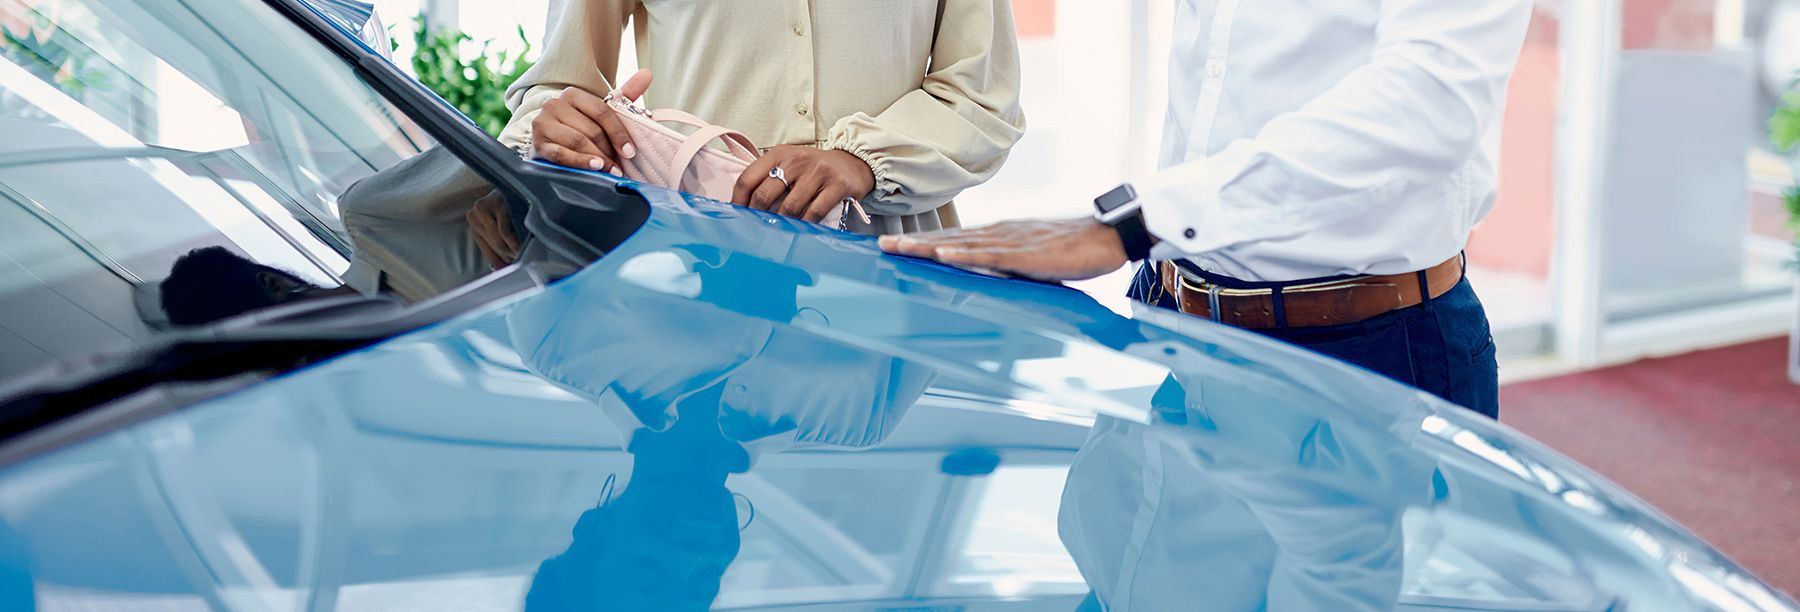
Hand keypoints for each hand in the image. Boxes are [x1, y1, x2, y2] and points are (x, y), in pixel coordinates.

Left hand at [467, 189, 519, 269]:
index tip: (514, 271)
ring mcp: (482, 208)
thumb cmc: (516, 206)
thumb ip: (499, 246)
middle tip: (525, 260)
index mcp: (474, 222)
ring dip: (513, 250)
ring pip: (498, 241)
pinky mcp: (493, 204)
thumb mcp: (504, 227)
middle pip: (495, 246)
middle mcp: (474, 214)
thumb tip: (497, 271)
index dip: (502, 264)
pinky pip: (503, 232)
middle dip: (511, 256)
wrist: (523, 181)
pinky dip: (514, 241)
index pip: (488, 251)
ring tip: (526, 253)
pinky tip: (523, 245)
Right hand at [529, 69, 652, 172]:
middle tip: (621, 166)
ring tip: (612, 170)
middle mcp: (555, 105)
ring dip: (599, 159)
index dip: (619, 133)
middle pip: (591, 129)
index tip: (630, 151)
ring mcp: (544, 124)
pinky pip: (562, 154)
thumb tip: (647, 74)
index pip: (602, 111)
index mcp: (573, 94)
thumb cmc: (581, 125)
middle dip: (609, 150)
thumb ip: (625, 94)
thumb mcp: (602, 111)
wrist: (550, 139)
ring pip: (578, 142)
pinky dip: (581, 162)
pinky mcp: (538, 143)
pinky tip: (595, 168)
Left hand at [731, 146, 875, 223]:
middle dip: (757, 215)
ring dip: (782, 223)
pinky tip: (802, 229)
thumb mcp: (789, 163)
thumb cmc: (814, 169)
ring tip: (780, 230)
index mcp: (779, 154)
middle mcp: (796, 160)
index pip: (749, 178)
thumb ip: (769, 178)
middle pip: (765, 194)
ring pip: (790, 206)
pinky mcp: (837, 185)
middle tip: (756, 228)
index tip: (737, 215)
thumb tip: (744, 206)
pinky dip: (805, 224)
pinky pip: (814, 212)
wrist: (852, 163)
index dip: (738, 200)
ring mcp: (818, 172)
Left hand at [878, 218, 1128, 281]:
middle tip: (881, 246)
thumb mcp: (1034, 258)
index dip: (924, 241)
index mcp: (1002, 234)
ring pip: (962, 244)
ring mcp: (1013, 242)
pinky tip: (943, 254)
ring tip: (900, 249)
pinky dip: (965, 255)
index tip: (895, 245)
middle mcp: (1001, 233)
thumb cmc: (1075, 249)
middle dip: (914, 242)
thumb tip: (988, 277)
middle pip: (950, 238)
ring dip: (929, 246)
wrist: (1109, 236)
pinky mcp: (1028, 255)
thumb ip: (1010, 265)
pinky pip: (991, 256)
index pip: (955, 238)